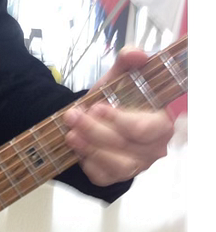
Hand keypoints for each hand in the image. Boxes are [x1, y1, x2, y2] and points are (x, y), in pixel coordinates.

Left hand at [64, 48, 176, 186]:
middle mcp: (154, 147)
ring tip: (70, 133)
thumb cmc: (112, 100)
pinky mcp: (117, 177)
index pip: (151, 127)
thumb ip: (128, 61)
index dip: (123, 120)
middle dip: (96, 129)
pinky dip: (87, 162)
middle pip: (128, 145)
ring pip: (116, 164)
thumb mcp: (117, 77)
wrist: (91, 119)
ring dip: (89, 147)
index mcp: (161, 122)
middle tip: (72, 116)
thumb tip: (137, 53)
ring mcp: (137, 165)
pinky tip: (76, 148)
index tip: (98, 107)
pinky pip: (103, 175)